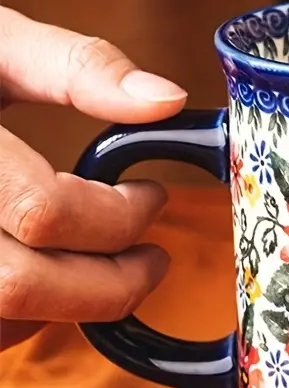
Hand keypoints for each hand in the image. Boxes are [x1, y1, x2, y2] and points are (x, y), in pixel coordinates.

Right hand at [0, 7, 186, 348]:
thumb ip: (80, 66)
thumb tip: (167, 100)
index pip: (44, 211)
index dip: (120, 215)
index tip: (153, 194)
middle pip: (21, 286)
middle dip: (111, 283)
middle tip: (152, 259)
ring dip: (68, 306)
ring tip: (106, 267)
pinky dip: (22, 320)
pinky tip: (46, 278)